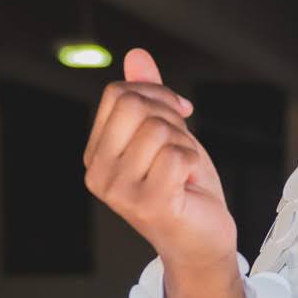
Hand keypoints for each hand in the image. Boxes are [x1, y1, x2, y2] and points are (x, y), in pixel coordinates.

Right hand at [83, 48, 237, 271]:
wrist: (201, 242)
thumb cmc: (184, 189)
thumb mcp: (166, 134)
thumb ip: (149, 96)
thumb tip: (136, 55)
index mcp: (96, 154)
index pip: (119, 94)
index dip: (158, 96)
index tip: (178, 117)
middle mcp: (99, 174)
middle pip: (135, 105)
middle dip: (171, 117)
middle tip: (181, 146)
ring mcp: (119, 192)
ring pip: (159, 129)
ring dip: (184, 145)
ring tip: (182, 171)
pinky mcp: (148, 204)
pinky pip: (177, 155)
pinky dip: (193, 164)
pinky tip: (187, 184)